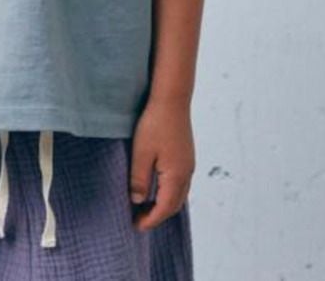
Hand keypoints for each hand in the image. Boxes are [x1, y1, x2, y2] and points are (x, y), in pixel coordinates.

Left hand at [129, 97, 194, 231]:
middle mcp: (187, 173)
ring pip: (179, 194)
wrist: (172, 99)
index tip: (136, 226)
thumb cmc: (155, 123)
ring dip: (164, 204)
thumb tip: (137, 201)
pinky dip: (169, 192)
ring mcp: (189, 164)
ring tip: (145, 206)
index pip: (165, 208)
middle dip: (158, 215)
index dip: (150, 220)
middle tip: (139, 219)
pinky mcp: (186, 155)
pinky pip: (180, 182)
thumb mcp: (141, 153)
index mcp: (176, 175)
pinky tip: (156, 187)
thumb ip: (139, 179)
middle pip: (174, 205)